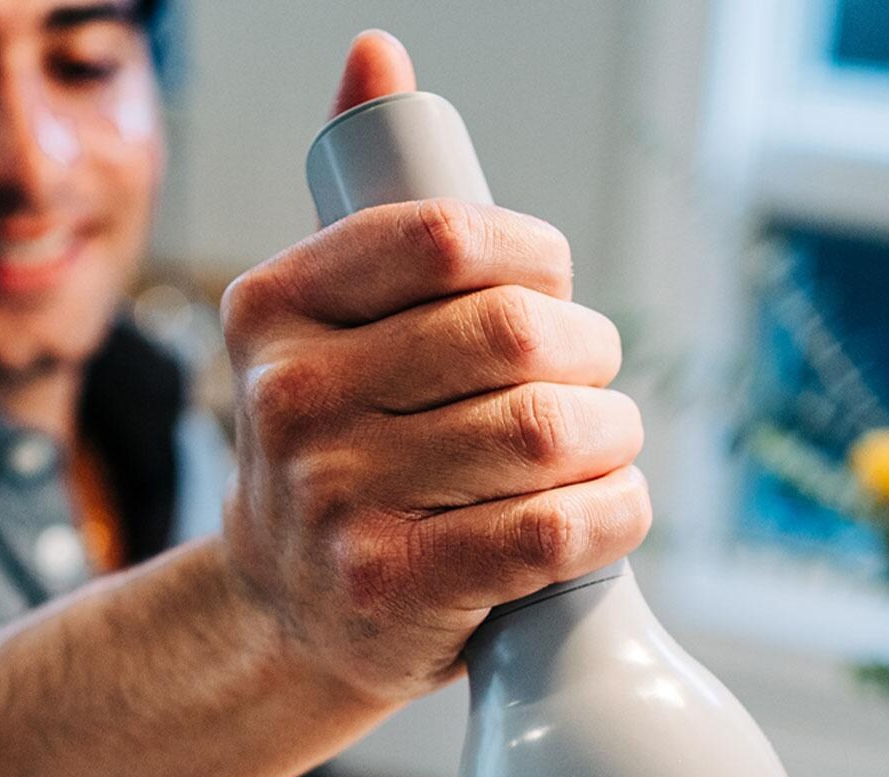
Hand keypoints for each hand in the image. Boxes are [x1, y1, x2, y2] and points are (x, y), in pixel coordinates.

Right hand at [220, 31, 649, 704]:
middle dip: (590, 354)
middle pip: (515, 336)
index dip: (539, 259)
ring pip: (546, 432)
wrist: (289, 610)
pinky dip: (615, 513)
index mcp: (273, 310)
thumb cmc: (337, 455)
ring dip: (614, 436)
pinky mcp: (394, 588)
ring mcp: (336, 501)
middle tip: (592, 381)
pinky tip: (610, 509)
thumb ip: (361, 208)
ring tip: (604, 446)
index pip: (445, 237)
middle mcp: (291, 400)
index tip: (554, 292)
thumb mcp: (320, 329)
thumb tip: (377, 53)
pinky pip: (552, 529)